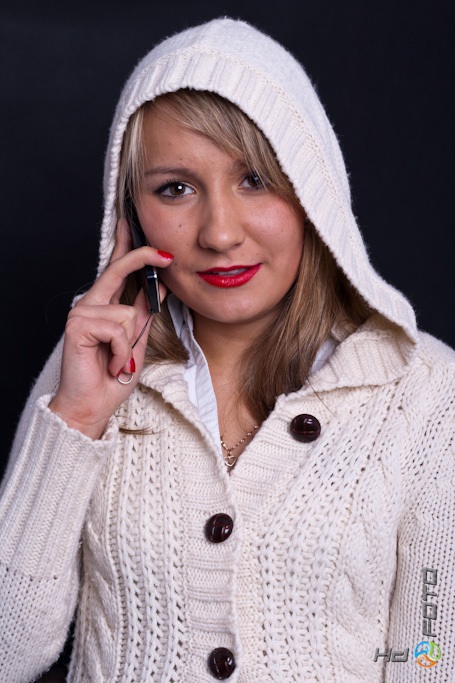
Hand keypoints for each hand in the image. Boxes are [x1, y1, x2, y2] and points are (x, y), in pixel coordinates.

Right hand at [49, 219, 172, 438]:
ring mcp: (81, 312)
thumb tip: (161, 284)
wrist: (93, 405)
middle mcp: (90, 304)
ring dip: (130, 345)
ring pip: (126, 313)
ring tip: (119, 362)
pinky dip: (121, 352)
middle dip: (142, 258)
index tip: (140, 228)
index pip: (116, 268)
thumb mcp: (136, 339)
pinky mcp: (78, 325)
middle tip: (166, 255)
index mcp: (104, 305)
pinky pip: (117, 330)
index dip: (130, 248)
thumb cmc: (112, 376)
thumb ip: (144, 312)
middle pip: (117, 269)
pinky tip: (111, 365)